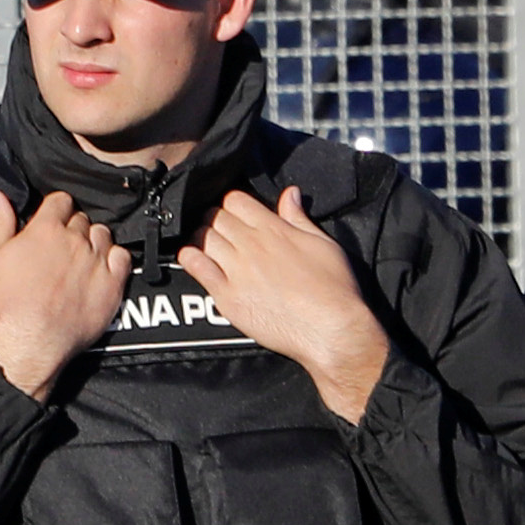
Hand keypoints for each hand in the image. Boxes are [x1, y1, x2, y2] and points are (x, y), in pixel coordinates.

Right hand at [0, 185, 127, 399]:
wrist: (29, 341)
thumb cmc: (8, 302)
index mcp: (46, 229)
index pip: (60, 200)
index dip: (55, 208)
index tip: (52, 219)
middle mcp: (74, 240)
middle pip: (81, 219)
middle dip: (72, 227)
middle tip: (62, 245)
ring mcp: (95, 261)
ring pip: (103, 235)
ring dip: (93, 240)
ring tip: (82, 256)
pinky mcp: (111, 284)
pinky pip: (123, 258)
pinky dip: (115, 258)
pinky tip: (104, 266)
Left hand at [178, 186, 389, 425]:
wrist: (333, 331)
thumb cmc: (335, 290)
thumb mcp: (324, 244)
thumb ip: (299, 217)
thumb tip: (290, 193)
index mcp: (274, 230)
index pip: (236, 199)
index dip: (231, 202)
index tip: (233, 212)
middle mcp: (251, 245)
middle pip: (216, 216)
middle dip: (215, 218)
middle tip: (218, 229)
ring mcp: (237, 270)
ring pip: (203, 237)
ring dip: (201, 236)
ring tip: (206, 244)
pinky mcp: (227, 296)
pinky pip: (196, 267)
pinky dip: (189, 258)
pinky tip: (192, 258)